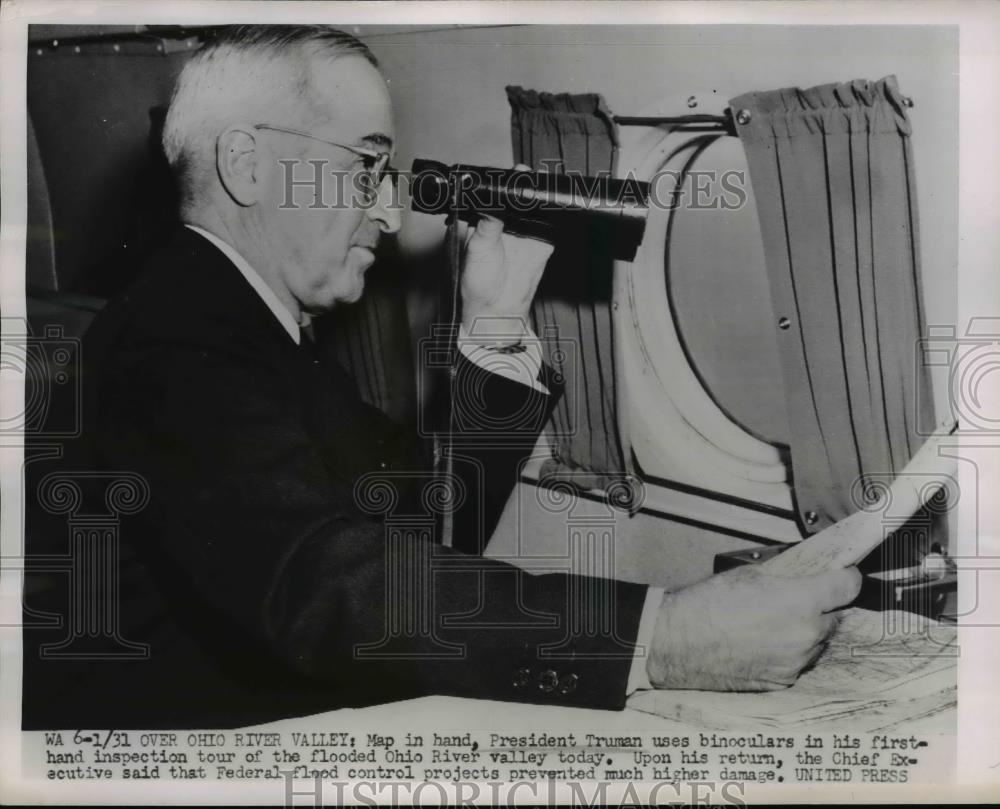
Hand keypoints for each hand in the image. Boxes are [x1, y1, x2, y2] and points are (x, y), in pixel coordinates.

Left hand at [459, 166, 553, 339]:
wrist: (496, 312)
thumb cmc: (477, 284)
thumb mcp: (478, 249)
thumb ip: (488, 223)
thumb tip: (494, 196)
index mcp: (482, 220)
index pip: (494, 193)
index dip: (502, 181)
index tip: (512, 172)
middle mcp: (503, 222)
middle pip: (517, 196)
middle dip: (525, 184)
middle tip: (528, 175)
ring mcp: (524, 231)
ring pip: (535, 206)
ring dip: (540, 196)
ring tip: (543, 185)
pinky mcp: (542, 241)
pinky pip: (552, 223)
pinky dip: (556, 214)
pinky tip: (556, 206)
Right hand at [646, 564, 861, 691]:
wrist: (679, 642)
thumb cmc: (707, 604)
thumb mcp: (750, 575)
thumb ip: (786, 577)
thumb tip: (804, 573)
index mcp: (802, 602)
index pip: (847, 587)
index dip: (845, 578)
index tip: (842, 576)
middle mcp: (806, 634)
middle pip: (834, 618)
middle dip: (821, 608)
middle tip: (795, 601)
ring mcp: (796, 662)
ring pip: (816, 643)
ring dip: (804, 633)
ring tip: (771, 624)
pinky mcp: (782, 681)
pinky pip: (797, 663)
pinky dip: (787, 653)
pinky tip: (761, 643)